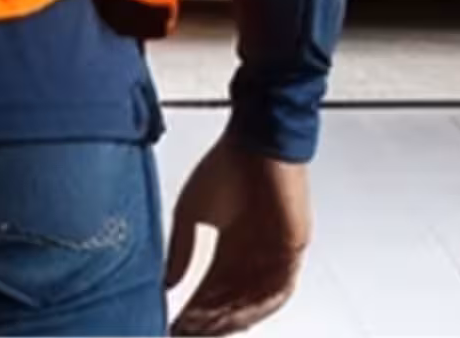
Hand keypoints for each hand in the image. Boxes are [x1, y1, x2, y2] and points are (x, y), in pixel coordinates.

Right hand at [164, 131, 309, 334]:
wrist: (260, 141)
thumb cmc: (228, 167)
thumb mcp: (191, 214)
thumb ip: (182, 251)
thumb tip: (167, 285)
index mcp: (229, 248)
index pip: (211, 292)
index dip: (195, 313)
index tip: (176, 326)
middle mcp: (252, 256)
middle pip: (232, 303)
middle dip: (210, 322)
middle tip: (189, 333)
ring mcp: (274, 255)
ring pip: (254, 302)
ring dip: (232, 319)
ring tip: (209, 330)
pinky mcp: (293, 250)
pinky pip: (280, 288)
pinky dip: (260, 305)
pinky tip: (242, 318)